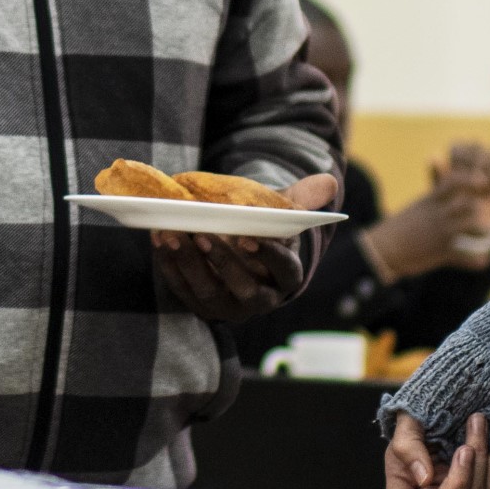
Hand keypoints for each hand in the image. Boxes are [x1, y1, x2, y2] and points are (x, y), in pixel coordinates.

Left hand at [151, 172, 340, 322]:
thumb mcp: (283, 214)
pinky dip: (169, 266)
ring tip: (172, 233)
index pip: (284, 270)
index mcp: (287, 276)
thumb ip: (302, 199)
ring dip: (188, 263)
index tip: (247, 235)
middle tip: (202, 233)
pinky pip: (184, 291)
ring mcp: (229, 307)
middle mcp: (261, 299)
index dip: (267, 254)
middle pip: (244, 289)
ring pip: (208, 293)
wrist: (240, 251)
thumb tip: (329, 181)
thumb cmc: (264, 230)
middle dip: (221, 261)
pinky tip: (159, 239)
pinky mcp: (202, 307)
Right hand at [363, 140, 489, 280]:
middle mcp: (437, 214)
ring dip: (483, 229)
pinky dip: (476, 261)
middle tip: (488, 213)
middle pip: (468, 203)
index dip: (470, 179)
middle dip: (481, 207)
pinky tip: (484, 260)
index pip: (453, 181)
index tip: (482, 181)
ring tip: (488, 233)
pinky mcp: (440, 252)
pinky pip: (464, 256)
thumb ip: (434, 200)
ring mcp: (440, 233)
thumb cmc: (398, 228)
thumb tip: (445, 192)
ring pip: (471, 225)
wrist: (382, 249)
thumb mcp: (417, 208)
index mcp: (430, 201)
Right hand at [384, 412, 489, 488]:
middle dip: (458, 483)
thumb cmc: (420, 414)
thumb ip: (408, 447)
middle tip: (465, 449)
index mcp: (402, 487)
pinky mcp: (479, 486)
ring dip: (479, 463)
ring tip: (476, 425)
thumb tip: (424, 478)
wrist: (450, 402)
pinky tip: (489, 443)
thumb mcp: (406, 425)